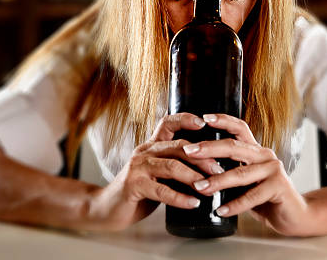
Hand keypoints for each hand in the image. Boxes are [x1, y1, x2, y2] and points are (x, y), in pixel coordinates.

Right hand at [91, 113, 223, 230]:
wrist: (108, 208)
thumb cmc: (139, 190)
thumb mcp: (158, 174)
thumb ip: (176, 167)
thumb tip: (209, 169)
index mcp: (151, 145)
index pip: (168, 123)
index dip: (185, 119)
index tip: (204, 123)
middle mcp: (144, 152)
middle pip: (178, 146)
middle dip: (202, 158)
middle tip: (219, 169)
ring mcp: (137, 167)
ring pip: (172, 166)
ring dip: (194, 177)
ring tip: (209, 187)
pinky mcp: (133, 185)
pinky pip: (161, 190)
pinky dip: (180, 198)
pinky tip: (193, 203)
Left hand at [182, 113, 314, 235]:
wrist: (295, 215)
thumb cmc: (266, 198)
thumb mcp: (246, 181)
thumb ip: (230, 172)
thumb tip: (197, 170)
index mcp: (256, 150)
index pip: (240, 128)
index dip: (223, 120)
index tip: (204, 117)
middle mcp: (265, 155)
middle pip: (234, 146)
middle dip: (209, 148)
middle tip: (189, 151)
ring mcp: (273, 170)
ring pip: (240, 173)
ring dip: (217, 181)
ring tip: (199, 187)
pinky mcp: (279, 187)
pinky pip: (251, 196)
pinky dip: (234, 205)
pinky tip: (220, 210)